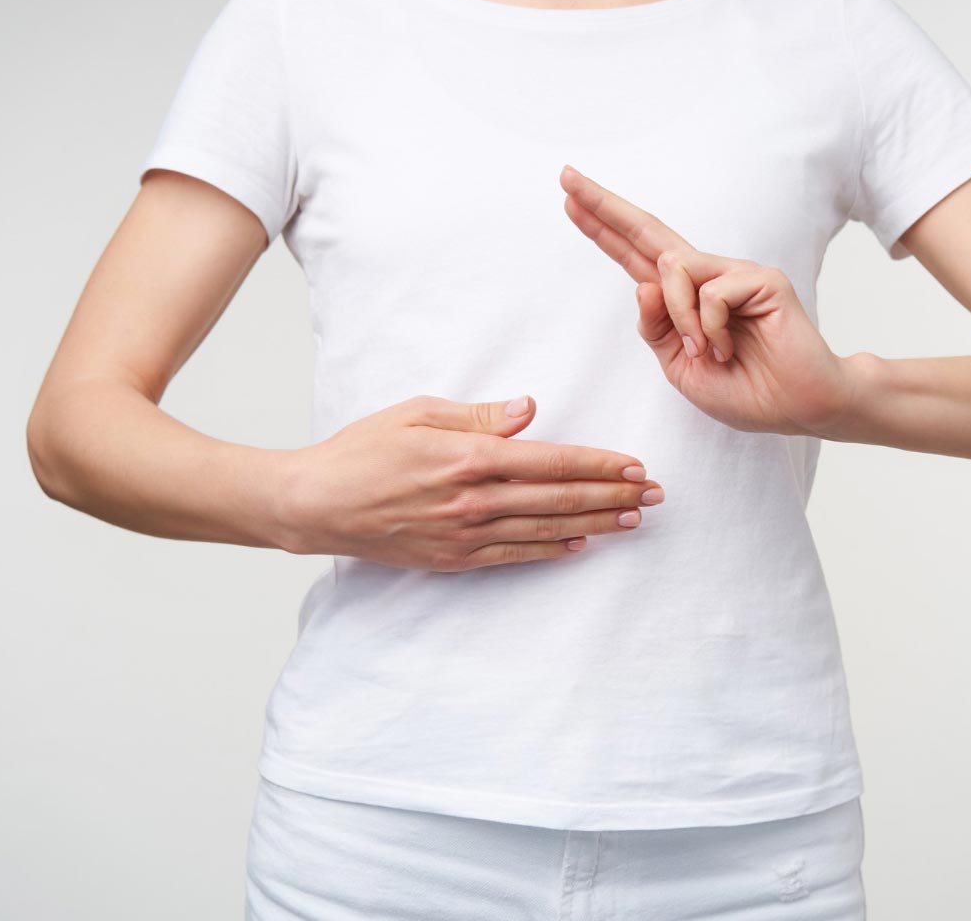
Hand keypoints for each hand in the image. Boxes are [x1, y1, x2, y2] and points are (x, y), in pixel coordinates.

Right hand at [271, 394, 663, 570]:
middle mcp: (473, 501)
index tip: (636, 465)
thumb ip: (478, 416)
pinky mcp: (453, 560)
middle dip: (614, 496)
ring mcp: (464, 535)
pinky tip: (581, 544)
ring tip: (634, 519)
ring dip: (595, 524)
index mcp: (468, 458)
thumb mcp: (416, 414)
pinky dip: (552, 551)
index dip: (600, 465)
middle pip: (560, 499)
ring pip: (546, 530)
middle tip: (656, 495)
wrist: (314, 504)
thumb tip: (530, 411)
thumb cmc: (362, 450)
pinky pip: (514, 556)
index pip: (552, 461)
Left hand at [559, 164, 855, 436]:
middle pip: (648, 233)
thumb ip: (655, 329)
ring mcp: (734, 274)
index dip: (602, 229)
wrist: (798, 408)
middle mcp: (705, 277)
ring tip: (705, 351)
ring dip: (679, 318)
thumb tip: (642, 285)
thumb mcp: (680, 368)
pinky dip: (711, 327)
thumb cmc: (745, 390)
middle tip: (566, 177)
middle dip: (604, 206)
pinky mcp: (761, 279)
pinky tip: (730, 348)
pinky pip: (711, 293)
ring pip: (674, 269)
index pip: (635, 255)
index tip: (569, 199)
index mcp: (683, 299)